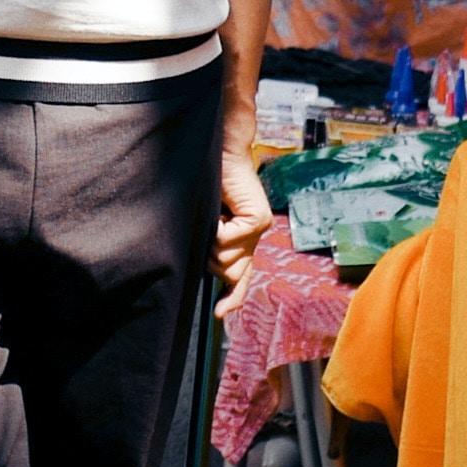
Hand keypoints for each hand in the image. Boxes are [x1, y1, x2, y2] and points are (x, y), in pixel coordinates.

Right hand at [214, 112, 273, 318]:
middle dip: (213, 260)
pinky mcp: (259, 220)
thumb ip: (212, 244)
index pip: (241, 277)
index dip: (231, 297)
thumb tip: (211, 269)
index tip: (218, 314)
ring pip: (226, 261)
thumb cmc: (208, 183)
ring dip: (212, 243)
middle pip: (231, 275)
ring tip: (215, 217)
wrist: (221, 152)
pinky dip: (216, 230)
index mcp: (242, 240)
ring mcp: (259, 230)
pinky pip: (226, 241)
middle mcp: (254, 238)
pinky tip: (220, 212)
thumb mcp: (207, 222)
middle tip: (211, 232)